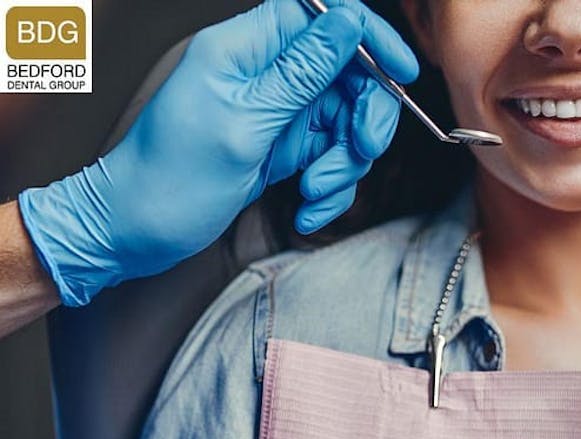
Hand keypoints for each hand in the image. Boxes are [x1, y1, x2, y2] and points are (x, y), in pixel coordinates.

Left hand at [17, 0, 417, 305]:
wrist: (136, 231)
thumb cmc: (169, 178)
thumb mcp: (243, 122)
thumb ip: (301, 71)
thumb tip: (349, 22)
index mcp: (246, 49)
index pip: (324, 15)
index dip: (368, 37)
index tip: (400, 73)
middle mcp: (266, 74)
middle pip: (348, 74)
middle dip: (364, 117)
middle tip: (361, 150)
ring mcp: (278, 111)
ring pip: (345, 122)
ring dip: (343, 164)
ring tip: (314, 191)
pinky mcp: (284, 146)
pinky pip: (330, 157)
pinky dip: (329, 188)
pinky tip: (306, 209)